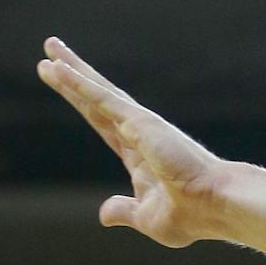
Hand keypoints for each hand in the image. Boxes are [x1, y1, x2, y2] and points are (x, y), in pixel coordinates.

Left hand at [38, 38, 230, 246]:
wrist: (215, 206)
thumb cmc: (192, 215)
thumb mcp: (147, 217)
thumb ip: (124, 211)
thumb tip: (104, 214)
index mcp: (140, 155)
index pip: (102, 123)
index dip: (81, 102)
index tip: (64, 86)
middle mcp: (138, 133)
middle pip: (96, 98)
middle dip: (72, 75)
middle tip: (51, 50)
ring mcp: (138, 125)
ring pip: (97, 91)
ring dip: (71, 70)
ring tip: (50, 47)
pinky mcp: (138, 123)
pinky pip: (101, 99)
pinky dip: (78, 84)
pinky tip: (59, 69)